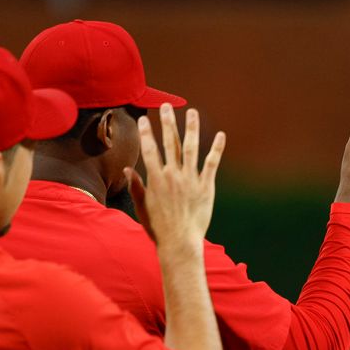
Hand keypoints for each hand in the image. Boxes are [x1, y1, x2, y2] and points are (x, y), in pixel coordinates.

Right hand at [127, 104, 225, 248]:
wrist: (180, 243)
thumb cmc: (159, 228)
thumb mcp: (142, 207)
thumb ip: (136, 187)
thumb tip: (129, 169)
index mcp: (155, 179)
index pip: (149, 149)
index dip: (146, 132)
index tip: (144, 119)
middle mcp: (173, 175)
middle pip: (170, 142)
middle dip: (167, 122)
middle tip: (165, 106)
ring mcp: (190, 180)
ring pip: (191, 148)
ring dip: (190, 128)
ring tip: (191, 112)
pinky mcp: (206, 187)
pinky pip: (212, 163)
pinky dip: (216, 148)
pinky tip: (220, 135)